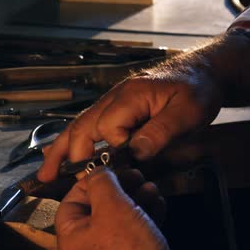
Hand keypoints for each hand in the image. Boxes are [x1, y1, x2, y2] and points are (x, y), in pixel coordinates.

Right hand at [38, 68, 221, 181]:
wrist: (203, 71)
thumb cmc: (198, 90)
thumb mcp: (188, 112)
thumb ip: (160, 131)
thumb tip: (134, 153)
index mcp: (131, 96)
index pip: (109, 127)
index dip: (115, 149)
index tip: (130, 163)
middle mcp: (115, 97)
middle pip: (82, 125)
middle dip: (68, 153)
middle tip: (55, 178)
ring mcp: (113, 102)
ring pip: (80, 125)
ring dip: (61, 149)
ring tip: (46, 172)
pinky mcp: (117, 109)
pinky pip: (89, 125)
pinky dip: (72, 141)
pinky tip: (61, 154)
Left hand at [55, 167, 211, 249]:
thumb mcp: (111, 205)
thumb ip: (101, 182)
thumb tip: (98, 170)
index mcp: (72, 237)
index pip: (71, 200)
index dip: (90, 182)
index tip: (107, 171)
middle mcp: (88, 247)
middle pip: (99, 207)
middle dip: (120, 188)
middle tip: (133, 176)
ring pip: (120, 216)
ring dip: (137, 198)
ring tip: (150, 189)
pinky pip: (135, 228)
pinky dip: (146, 213)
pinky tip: (157, 204)